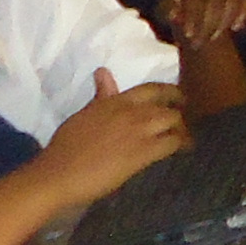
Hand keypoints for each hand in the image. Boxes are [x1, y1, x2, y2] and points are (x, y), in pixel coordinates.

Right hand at [36, 70, 189, 210]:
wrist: (61, 172)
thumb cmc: (66, 146)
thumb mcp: (84, 114)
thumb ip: (101, 96)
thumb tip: (103, 72)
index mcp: (114, 101)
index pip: (150, 88)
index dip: (167, 91)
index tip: (175, 97)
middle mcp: (131, 111)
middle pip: (167, 102)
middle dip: (179, 109)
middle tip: (182, 119)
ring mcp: (140, 130)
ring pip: (174, 120)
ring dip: (182, 127)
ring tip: (184, 136)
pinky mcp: (144, 152)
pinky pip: (173, 142)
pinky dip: (182, 143)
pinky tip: (184, 148)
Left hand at [153, 0, 245, 49]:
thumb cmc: (178, 7)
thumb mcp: (165, 9)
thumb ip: (167, 11)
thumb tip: (174, 14)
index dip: (191, 17)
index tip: (187, 36)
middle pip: (214, 1)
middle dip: (207, 25)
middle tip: (199, 44)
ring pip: (232, 0)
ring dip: (224, 22)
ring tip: (213, 37)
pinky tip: (236, 28)